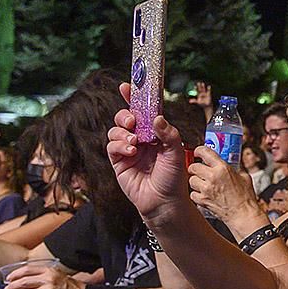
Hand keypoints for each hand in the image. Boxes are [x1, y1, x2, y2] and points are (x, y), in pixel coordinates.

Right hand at [106, 82, 191, 221]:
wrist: (164, 202)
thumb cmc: (173, 178)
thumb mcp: (175, 152)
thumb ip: (168, 133)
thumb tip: (157, 118)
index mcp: (155, 133)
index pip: (144, 111)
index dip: (135, 97)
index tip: (127, 86)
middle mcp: (141, 139)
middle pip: (125, 117)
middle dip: (125, 114)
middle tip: (132, 120)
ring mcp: (128, 150)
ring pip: (116, 130)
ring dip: (123, 132)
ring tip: (135, 142)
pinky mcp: (119, 162)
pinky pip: (111, 146)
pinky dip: (119, 145)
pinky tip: (131, 151)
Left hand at [188, 81, 211, 107]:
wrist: (207, 105)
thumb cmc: (202, 103)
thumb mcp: (197, 102)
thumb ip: (194, 101)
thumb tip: (189, 101)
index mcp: (198, 94)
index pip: (197, 90)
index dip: (196, 88)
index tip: (195, 86)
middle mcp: (201, 93)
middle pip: (200, 89)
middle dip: (199, 86)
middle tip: (198, 83)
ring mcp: (205, 93)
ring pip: (204, 89)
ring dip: (203, 86)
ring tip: (202, 83)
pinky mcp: (208, 94)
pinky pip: (208, 91)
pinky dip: (208, 88)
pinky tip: (209, 86)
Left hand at [188, 147, 260, 222]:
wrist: (243, 215)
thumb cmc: (246, 198)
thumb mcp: (244, 177)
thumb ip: (234, 168)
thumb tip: (229, 163)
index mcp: (223, 168)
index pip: (204, 152)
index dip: (199, 151)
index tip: (199, 153)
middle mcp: (212, 177)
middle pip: (193, 166)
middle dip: (196, 168)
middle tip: (200, 170)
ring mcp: (206, 189)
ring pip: (191, 180)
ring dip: (196, 181)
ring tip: (203, 184)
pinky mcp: (202, 200)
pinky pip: (192, 193)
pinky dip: (196, 194)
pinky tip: (204, 194)